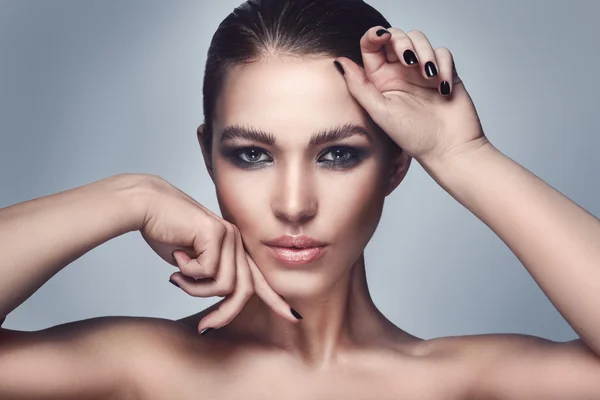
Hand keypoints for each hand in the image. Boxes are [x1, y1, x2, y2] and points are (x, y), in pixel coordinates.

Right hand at [137, 176, 300, 332]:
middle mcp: (237, 240)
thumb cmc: (167, 233)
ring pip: (224, 285)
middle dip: (224, 314)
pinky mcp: (217, 232)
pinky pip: (207, 271)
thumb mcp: (192, 264)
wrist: (148, 206)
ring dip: (195, 289)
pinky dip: (187, 272)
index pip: (259, 278)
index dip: (276, 299)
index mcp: (235, 248)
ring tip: (178, 274)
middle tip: (204, 327)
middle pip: (244, 289)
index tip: (294, 317)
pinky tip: (176, 255)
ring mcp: (230, 234)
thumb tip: (221, 300)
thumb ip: (210, 278)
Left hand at [334, 26, 488, 163]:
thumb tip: (339, 62)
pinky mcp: (444, 72)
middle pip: (396, 37)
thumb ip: (359, 86)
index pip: (372, 47)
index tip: (382, 36)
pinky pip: (442, 53)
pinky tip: (442, 87)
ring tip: (428, 76)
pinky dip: (443, 65)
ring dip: (424, 52)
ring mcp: (421, 71)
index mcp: (379, 80)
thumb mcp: (380, 112)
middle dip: (402, 41)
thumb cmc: (413, 136)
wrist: (447, 148)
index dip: (374, 34)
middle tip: (409, 61)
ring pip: (420, 40)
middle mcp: (399, 72)